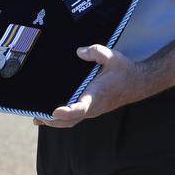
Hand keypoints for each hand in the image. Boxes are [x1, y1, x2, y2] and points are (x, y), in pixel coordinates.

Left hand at [35, 44, 152, 128]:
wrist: (137, 83)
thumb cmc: (123, 70)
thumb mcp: (112, 56)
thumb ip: (96, 52)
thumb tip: (79, 52)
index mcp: (97, 95)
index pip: (81, 108)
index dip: (67, 112)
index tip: (54, 111)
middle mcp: (93, 107)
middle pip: (70, 121)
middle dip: (53, 121)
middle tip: (37, 116)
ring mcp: (92, 110)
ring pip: (71, 122)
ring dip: (54, 122)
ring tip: (37, 118)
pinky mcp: (91, 109)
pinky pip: (74, 118)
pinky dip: (61, 119)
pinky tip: (49, 115)